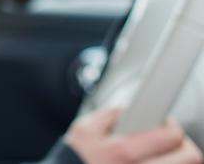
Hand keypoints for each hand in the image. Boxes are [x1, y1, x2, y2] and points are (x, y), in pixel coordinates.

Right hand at [66, 108, 201, 163]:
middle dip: (184, 146)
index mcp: (122, 151)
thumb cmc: (75, 158)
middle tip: (169, 142)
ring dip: (175, 159)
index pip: (172, 136)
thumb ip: (112, 114)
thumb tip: (134, 108)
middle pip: (190, 158)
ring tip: (158, 153)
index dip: (172, 125)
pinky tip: (149, 161)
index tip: (165, 122)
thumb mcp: (84, 128)